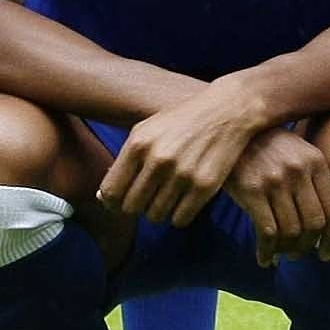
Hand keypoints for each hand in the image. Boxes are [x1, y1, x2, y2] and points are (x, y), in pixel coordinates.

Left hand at [96, 75, 273, 227]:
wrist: (227, 109)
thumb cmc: (181, 121)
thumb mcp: (146, 131)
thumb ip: (123, 162)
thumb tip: (102, 197)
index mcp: (138, 144)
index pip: (110, 192)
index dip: (113, 202)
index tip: (121, 200)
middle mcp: (158, 160)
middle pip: (132, 208)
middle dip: (138, 206)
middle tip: (149, 196)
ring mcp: (182, 174)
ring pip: (156, 216)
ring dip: (160, 210)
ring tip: (169, 194)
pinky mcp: (205, 186)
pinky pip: (180, 220)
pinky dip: (180, 214)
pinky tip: (185, 198)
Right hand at [222, 126, 329, 263]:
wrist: (234, 129)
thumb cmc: (269, 146)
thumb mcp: (299, 152)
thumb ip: (314, 180)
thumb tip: (325, 224)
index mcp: (316, 162)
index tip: (327, 254)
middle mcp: (299, 171)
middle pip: (314, 225)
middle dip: (307, 247)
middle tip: (298, 255)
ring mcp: (275, 180)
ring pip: (291, 232)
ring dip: (286, 251)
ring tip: (280, 255)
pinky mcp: (252, 190)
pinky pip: (267, 232)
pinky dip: (267, 251)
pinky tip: (263, 257)